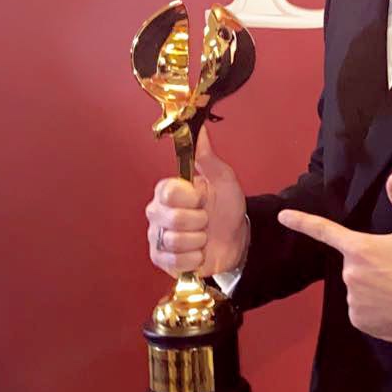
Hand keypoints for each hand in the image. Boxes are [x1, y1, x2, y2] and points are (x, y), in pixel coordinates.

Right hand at [145, 124, 247, 278]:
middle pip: (172, 219)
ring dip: (199, 241)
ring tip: (203, 236)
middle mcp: (156, 213)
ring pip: (175, 242)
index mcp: (168, 191)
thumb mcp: (223, 180)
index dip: (190, 198)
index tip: (202, 198)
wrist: (235, 239)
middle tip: (206, 219)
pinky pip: (175, 262)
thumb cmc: (226, 207)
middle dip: (199, 221)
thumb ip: (207, 157)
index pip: (168, 192)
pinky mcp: (161, 260)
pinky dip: (194, 258)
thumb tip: (200, 129)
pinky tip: (198, 252)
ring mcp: (156, 237)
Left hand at [278, 170, 391, 341]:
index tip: (283, 217)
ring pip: (358, 288)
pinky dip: (374, 308)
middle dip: (370, 264)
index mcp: (360, 248)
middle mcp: (351, 274)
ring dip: (373, 287)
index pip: (324, 231)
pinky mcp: (360, 321)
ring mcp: (353, 300)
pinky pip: (361, 310)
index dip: (302, 222)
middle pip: (354, 264)